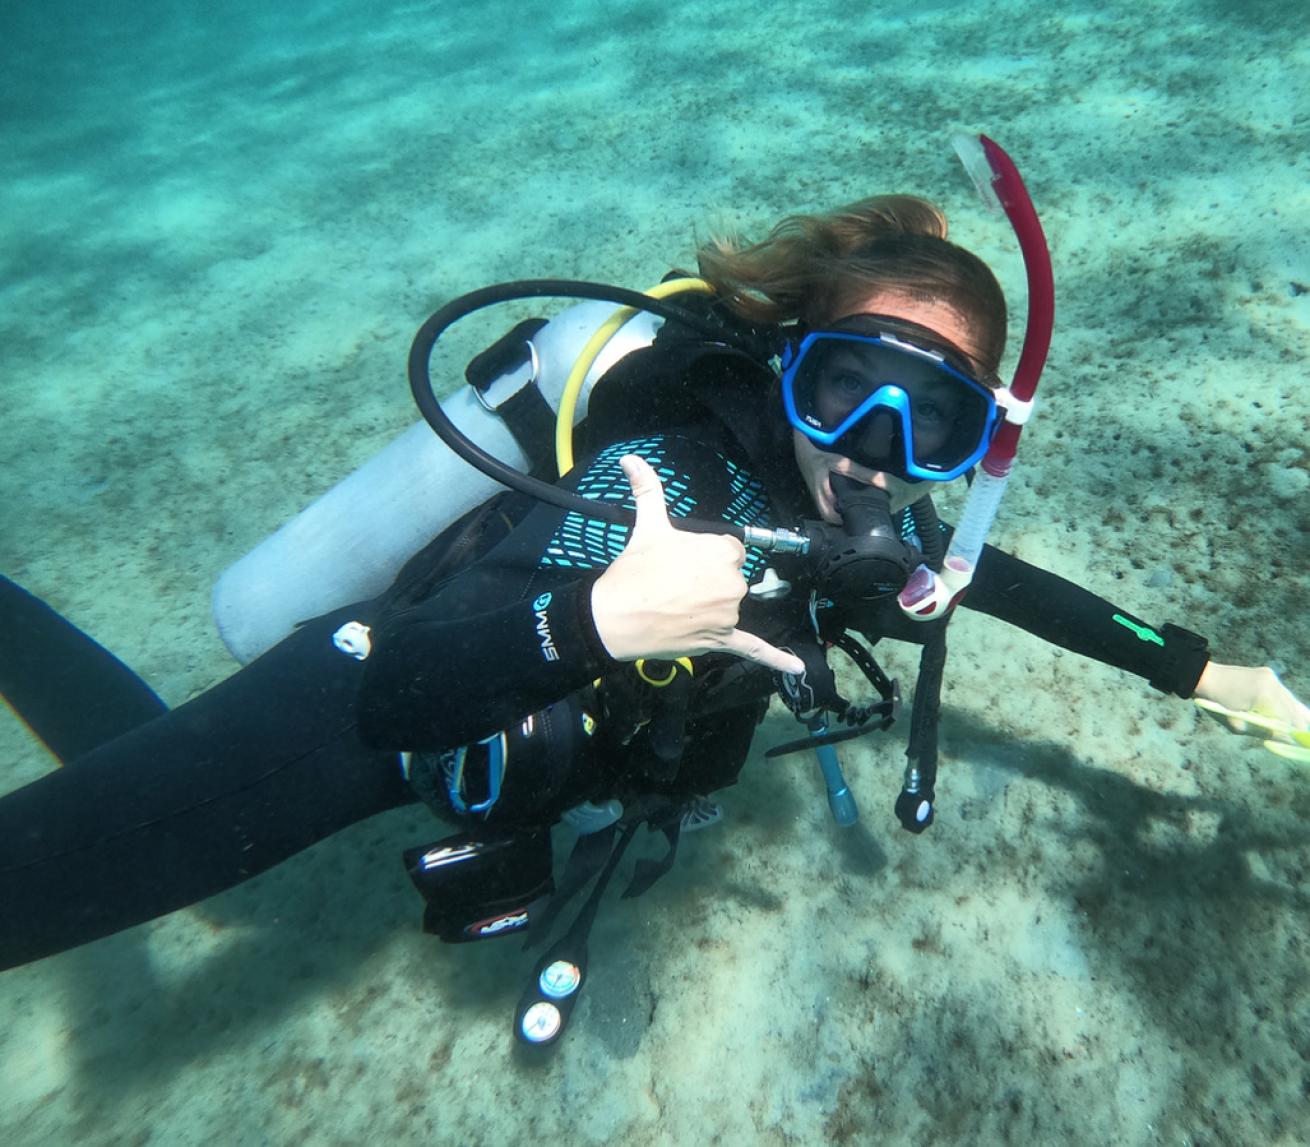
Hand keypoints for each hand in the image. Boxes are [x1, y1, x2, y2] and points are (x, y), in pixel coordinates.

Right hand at [590, 455, 804, 675]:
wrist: (614, 618)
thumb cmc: (633, 572)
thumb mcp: (646, 526)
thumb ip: (647, 490)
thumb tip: (630, 458)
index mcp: (722, 552)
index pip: (730, 550)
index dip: (706, 556)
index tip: (682, 562)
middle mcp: (732, 583)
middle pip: (731, 577)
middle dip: (707, 580)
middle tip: (673, 584)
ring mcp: (728, 614)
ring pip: (729, 606)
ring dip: (710, 606)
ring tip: (676, 606)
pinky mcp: (720, 640)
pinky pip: (754, 648)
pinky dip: (776, 659)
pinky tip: (797, 669)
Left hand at [1193, 662, 1309, 762]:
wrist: (1203, 677)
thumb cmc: (1215, 704)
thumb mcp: (1237, 725)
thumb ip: (1263, 732)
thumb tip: (1287, 741)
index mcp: (1265, 695)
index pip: (1289, 720)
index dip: (1294, 735)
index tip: (1300, 747)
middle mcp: (1273, 684)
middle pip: (1296, 710)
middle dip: (1300, 727)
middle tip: (1301, 742)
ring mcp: (1272, 678)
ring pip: (1293, 702)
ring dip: (1294, 717)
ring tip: (1295, 734)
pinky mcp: (1269, 675)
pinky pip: (1284, 695)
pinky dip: (1286, 707)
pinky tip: (1285, 718)